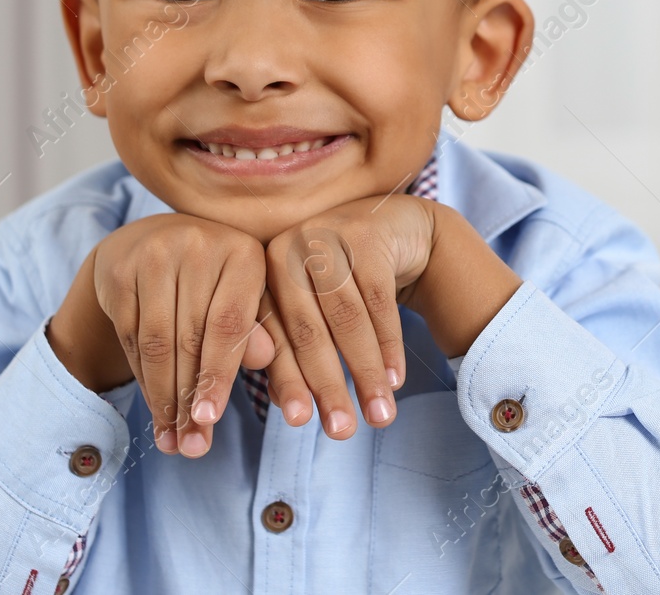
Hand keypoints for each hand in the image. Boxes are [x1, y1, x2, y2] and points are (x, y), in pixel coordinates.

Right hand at [50, 213, 274, 457]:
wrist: (154, 242)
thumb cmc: (216, 282)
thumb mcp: (247, 301)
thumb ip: (260, 330)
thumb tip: (265, 361)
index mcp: (244, 253)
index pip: (229, 324)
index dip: (220, 375)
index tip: (211, 420)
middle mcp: (199, 246)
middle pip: (191, 338)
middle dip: (191, 400)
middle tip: (192, 448)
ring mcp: (154, 254)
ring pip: (157, 343)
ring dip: (164, 399)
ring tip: (172, 441)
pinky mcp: (119, 271)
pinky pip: (131, 337)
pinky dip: (143, 380)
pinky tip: (154, 409)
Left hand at [260, 196, 522, 438]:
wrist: (396, 228)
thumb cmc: (344, 282)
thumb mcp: (313, 311)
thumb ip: (293, 353)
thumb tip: (286, 409)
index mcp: (262, 272)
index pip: (273, 335)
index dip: (287, 381)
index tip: (300, 423)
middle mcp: (289, 249)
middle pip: (308, 329)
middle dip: (327, 385)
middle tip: (341, 432)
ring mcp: (329, 237)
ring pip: (347, 318)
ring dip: (366, 372)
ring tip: (380, 415)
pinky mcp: (368, 235)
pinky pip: (380, 301)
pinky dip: (389, 345)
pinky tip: (396, 379)